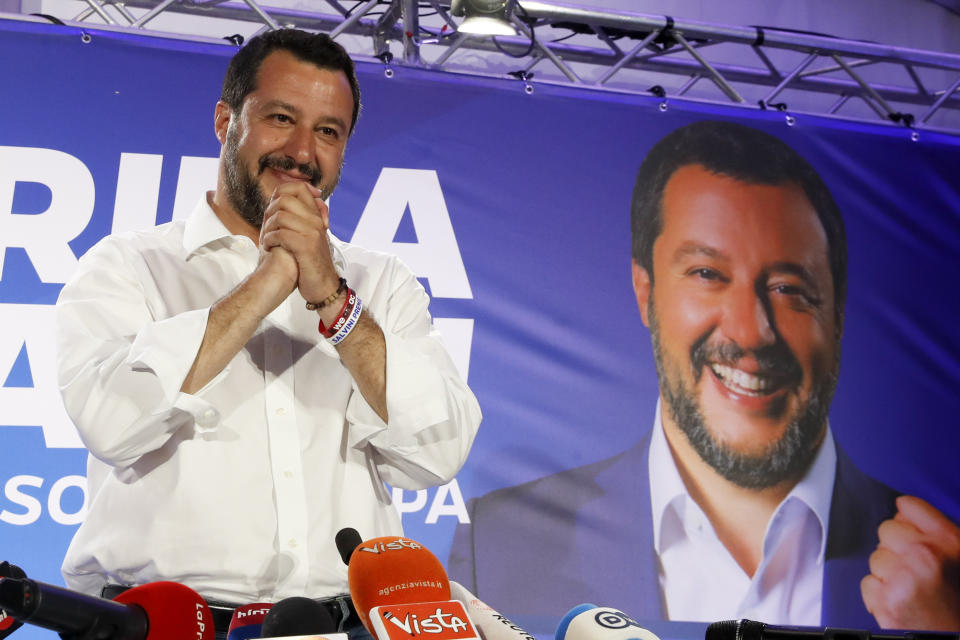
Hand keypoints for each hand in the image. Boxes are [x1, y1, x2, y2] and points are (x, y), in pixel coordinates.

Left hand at [259, 181, 340, 302]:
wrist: (323, 287)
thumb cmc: (311, 264)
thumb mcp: (309, 238)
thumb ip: (300, 220)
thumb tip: (284, 203)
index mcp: (316, 216)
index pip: (299, 188)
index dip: (282, 192)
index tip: (274, 207)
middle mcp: (316, 220)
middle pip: (285, 199)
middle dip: (269, 212)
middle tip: (267, 228)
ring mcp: (312, 232)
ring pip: (280, 216)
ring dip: (267, 228)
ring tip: (267, 240)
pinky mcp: (306, 246)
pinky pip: (280, 233)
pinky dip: (269, 240)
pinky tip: (269, 247)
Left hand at [861, 495, 959, 630]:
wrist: (953, 636)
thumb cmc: (958, 601)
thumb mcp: (959, 557)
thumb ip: (936, 532)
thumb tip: (903, 509)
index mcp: (950, 543)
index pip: (910, 505)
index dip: (909, 516)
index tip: (909, 524)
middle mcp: (925, 556)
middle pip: (887, 529)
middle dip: (897, 546)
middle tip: (917, 568)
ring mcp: (902, 579)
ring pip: (876, 556)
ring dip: (889, 571)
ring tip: (912, 589)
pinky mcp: (885, 601)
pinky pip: (868, 582)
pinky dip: (880, 593)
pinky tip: (901, 601)